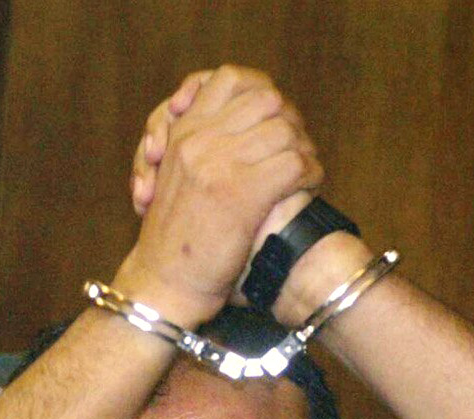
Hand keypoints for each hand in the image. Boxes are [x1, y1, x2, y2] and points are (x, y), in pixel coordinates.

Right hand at [112, 66, 322, 324]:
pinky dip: (310, 174)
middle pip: (266, 99)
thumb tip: (249, 128)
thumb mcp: (176, 179)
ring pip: (284, 130)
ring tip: (306, 172)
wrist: (163, 285)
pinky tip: (309, 188)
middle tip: (297, 146)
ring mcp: (219, 163)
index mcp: (183, 132)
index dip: (260, 93)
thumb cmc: (176, 243)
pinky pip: (293, 163)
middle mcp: (199, 140)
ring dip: (304, 150)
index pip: (229, 79)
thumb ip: (203, 148)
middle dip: (289, 121)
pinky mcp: (240, 192)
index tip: (272, 122)